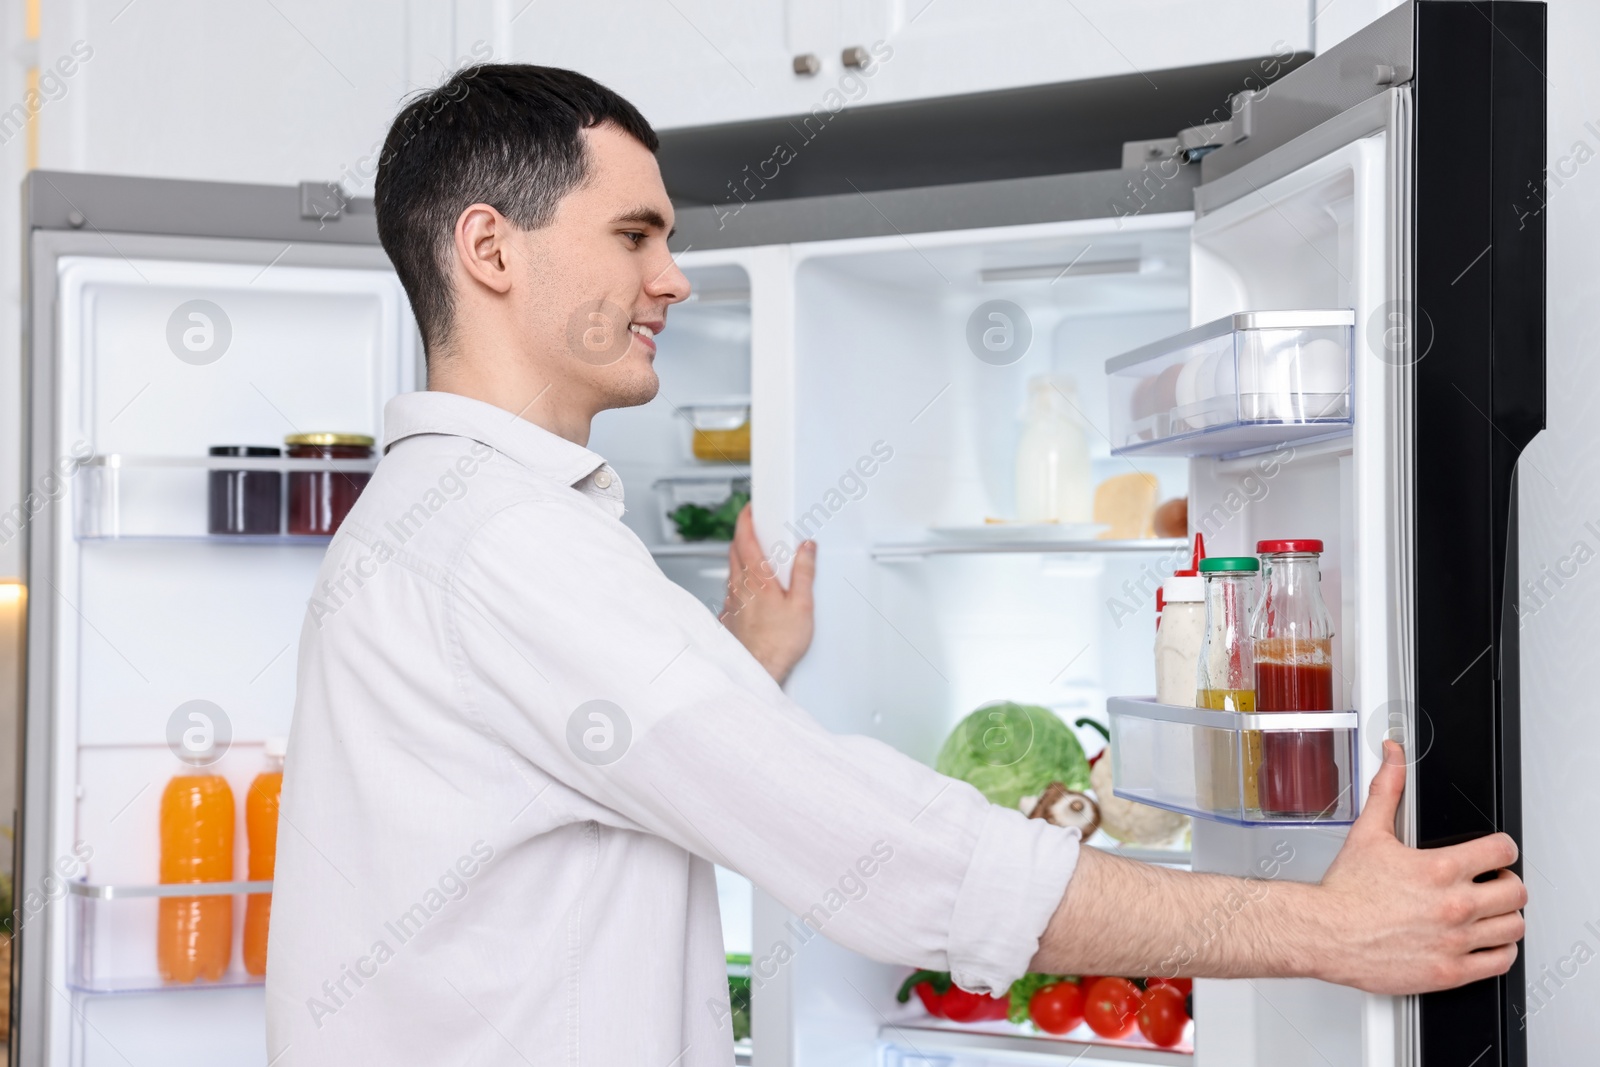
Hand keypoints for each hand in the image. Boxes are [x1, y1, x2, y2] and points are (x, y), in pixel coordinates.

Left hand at [720, 505, 815, 683]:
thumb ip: (804, 573)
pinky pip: (731, 590)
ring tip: (754, 555)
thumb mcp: (802, 605)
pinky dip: (739, 581)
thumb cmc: (779, 643)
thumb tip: (806, 548)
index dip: (744, 519)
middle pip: (734, 550)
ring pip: (731, 570)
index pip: (744, 538)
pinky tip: (749, 589)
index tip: (748, 509)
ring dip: (739, 557)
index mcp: (757, 579)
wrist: (759, 670)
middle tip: (754, 527)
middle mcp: (739, 587)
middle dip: (742, 535)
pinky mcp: (730, 616)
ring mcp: (732, 602)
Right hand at [1312, 740, 1525, 993]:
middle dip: (1506, 883)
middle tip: (1491, 884)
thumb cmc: (1345, 891)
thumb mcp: (1368, 832)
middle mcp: (1453, 905)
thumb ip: (1387, 790)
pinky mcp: (1451, 970)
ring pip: (1514, 927)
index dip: (1502, 848)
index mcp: (1439, 869)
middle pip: (1517, 891)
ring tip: (1488, 912)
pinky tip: (1483, 942)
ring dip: (1505, 917)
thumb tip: (1393, 756)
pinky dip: (1499, 951)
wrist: (1324, 933)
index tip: (1495, 854)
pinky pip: (1500, 961)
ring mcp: (1455, 940)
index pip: (1503, 851)